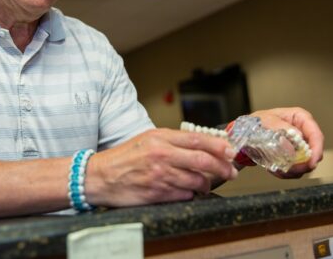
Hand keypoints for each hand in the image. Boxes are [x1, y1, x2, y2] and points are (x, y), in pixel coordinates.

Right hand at [85, 128, 238, 206]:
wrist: (101, 176)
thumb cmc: (125, 157)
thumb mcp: (148, 139)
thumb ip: (173, 141)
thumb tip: (201, 146)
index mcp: (160, 138)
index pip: (198, 140)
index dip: (219, 146)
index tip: (231, 151)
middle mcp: (162, 155)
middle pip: (203, 161)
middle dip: (222, 167)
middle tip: (231, 171)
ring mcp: (160, 176)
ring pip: (196, 181)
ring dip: (206, 184)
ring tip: (205, 183)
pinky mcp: (158, 194)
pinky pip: (184, 195)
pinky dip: (190, 194)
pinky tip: (186, 191)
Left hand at [249, 107, 323, 178]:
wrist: (246, 132)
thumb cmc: (257, 121)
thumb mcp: (267, 120)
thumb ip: (281, 127)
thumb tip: (296, 140)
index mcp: (300, 118)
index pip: (316, 134)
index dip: (317, 149)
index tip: (311, 162)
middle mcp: (303, 132)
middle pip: (314, 152)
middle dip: (304, 164)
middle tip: (290, 169)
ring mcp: (300, 146)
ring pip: (306, 164)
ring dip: (293, 170)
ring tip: (277, 169)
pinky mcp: (295, 157)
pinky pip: (296, 170)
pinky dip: (286, 173)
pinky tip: (274, 169)